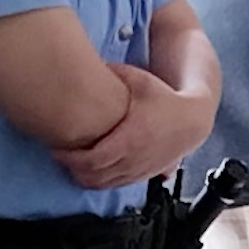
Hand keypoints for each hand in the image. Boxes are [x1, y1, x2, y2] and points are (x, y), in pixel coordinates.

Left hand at [56, 64, 212, 187]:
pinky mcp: (145, 174)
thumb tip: (86, 63)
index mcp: (131, 138)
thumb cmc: (165, 98)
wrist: (192, 119)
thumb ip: (113, 74)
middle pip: (94, 175)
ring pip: (105, 184)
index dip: (70, 158)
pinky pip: (117, 185)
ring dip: (85, 178)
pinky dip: (101, 181)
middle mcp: (135, 158)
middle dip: (72, 168)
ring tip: (72, 164)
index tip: (57, 148)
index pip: (92, 159)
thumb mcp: (139, 80)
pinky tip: (92, 170)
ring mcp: (141, 169)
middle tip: (60, 156)